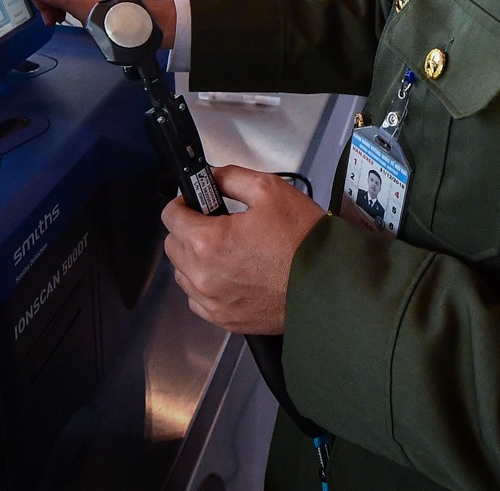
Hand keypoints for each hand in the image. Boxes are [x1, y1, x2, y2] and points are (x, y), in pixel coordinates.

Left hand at [162, 165, 324, 334]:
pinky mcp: (225, 320)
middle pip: (173, 247)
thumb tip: (209, 178)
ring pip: (183, 275)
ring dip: (194, 260)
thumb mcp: (269, 190)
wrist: (329, 285)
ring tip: (225, 251)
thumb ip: (230, 178)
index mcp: (208, 242)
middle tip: (215, 224)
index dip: (183, 203)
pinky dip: (206, 286)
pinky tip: (229, 275)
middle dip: (188, 230)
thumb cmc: (302, 238)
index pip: (170, 217)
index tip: (196, 201)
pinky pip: (198, 300)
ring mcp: (212, 303)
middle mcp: (203, 276)